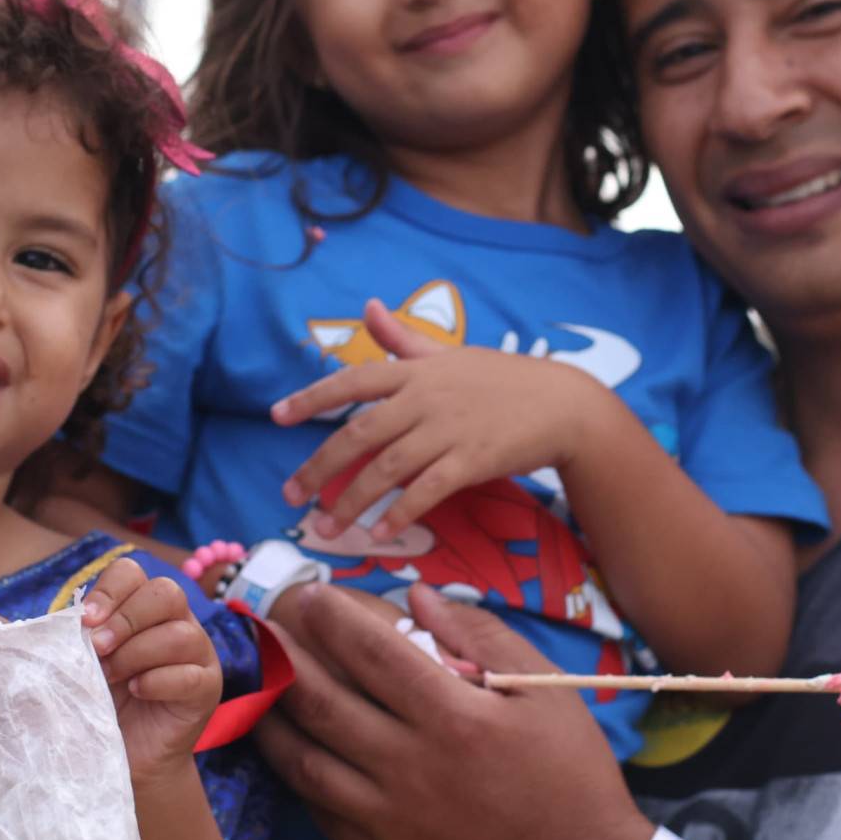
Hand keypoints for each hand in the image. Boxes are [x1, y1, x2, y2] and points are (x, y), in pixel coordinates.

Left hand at [79, 555, 222, 785]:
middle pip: (166, 593)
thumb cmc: (102, 703)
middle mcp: (177, 622)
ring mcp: (199, 654)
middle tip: (98, 650)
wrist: (126, 756)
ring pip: (179, 634)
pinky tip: (137, 692)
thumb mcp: (80, 665)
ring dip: (136, 654)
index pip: (133, 573)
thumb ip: (70, 640)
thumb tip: (37, 624)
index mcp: (143, 608)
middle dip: (126, 620)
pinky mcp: (208, 687)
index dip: (109, 591)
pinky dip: (157, 681)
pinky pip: (189, 674)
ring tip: (112, 678)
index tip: (85, 621)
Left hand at [257, 583, 650, 839]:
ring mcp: (389, 819)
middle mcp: (411, 767)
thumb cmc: (572, 775)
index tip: (310, 595)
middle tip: (265, 629)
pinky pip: (320, 809)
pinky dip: (298, 774)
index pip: (371, 653)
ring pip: (304, 760)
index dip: (331, 618)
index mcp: (454, 718)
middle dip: (285, 655)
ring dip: (273, 716)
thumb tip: (416, 598)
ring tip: (260, 683)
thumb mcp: (546, 691)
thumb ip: (480, 636)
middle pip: (322, 701)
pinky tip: (290, 747)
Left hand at [273, 299, 610, 539]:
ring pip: (386, 468)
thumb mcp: (449, 353)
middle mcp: (425, 397)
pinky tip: (379, 533)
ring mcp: (449, 430)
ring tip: (325, 526)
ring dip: (351, 501)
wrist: (563, 404)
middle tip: (289, 494)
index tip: (277, 417)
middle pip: (358, 433)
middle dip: (317, 466)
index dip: (311, 398)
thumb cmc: (503, 379)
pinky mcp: (473, 461)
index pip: (352, 380)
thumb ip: (402, 340)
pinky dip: (400, 513)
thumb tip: (369, 306)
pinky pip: (426, 490)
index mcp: (416, 371)